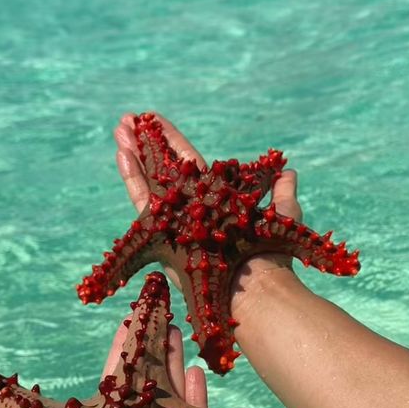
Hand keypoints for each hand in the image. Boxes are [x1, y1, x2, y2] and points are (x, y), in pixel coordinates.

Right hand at [114, 112, 303, 304]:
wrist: (256, 287)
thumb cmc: (272, 255)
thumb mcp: (283, 215)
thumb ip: (280, 194)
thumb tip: (288, 173)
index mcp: (213, 200)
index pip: (187, 163)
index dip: (170, 141)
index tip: (153, 119)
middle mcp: (189, 210)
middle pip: (161, 169)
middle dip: (144, 143)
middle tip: (126, 120)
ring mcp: (173, 220)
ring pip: (148, 181)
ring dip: (133, 153)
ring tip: (119, 128)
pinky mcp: (161, 234)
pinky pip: (144, 200)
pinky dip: (132, 176)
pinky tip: (122, 153)